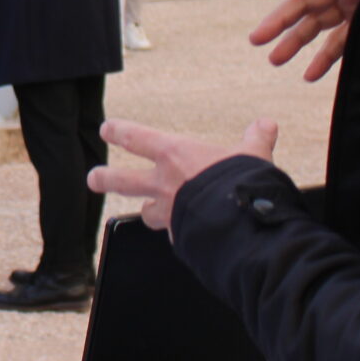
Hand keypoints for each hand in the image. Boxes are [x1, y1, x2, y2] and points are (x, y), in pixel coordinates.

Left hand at [91, 117, 280, 237]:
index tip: (108, 128)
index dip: (119, 131)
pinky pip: (174, 233)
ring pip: (148, 212)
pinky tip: (185, 232)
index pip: (136, 138)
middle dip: (105, 178)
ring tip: (146, 210)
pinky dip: (179, 231)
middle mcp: (164, 184)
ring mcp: (169, 212)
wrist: (240, 225)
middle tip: (94, 178)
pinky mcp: (180, 236)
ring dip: (147, 210)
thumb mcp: (252, 155)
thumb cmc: (241, 183)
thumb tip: (266, 124)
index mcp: (174, 156)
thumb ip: (256, 139)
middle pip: (123, 180)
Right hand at [248, 0, 359, 82]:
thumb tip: (351, 7)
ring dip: (295, 44)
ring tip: (275, 60)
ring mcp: (355, 7)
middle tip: (256, 39)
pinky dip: (324, 60)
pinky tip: (309, 75)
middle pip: (306, 3)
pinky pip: (338, 44)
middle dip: (280, 22)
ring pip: (318, 26)